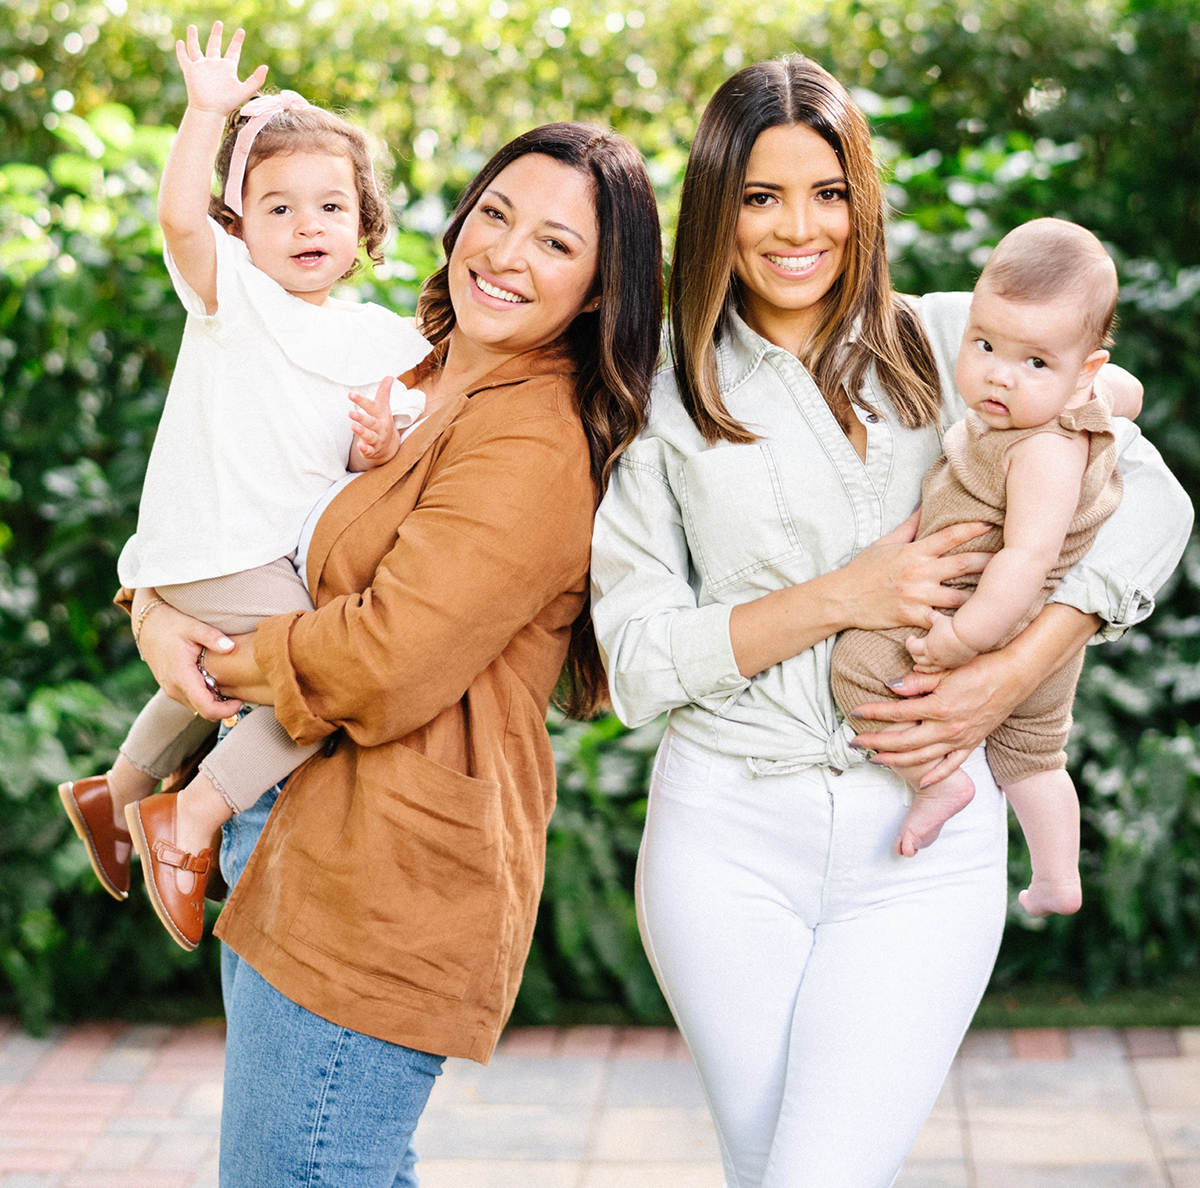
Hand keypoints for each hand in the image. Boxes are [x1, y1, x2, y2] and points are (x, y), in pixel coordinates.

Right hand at [133, 590, 244, 719]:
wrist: (148, 625)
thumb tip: (231, 647)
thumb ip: (212, 637)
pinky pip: (191, 699)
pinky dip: (205, 696)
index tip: (241, 701)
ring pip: (197, 707)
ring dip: (214, 702)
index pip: (206, 708)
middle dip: (223, 708)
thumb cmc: (171, 624)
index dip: (226, 710)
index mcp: (182, 677)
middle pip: (204, 711)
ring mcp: (171, 689)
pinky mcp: (171, 687)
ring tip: (229, 686)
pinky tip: (214, 681)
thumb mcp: (193, 626)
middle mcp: (174, 688)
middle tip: (240, 694)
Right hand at [176, 22, 267, 116]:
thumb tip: (265, 67)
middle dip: (216, 34)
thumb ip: (256, 79)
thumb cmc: (227, 102)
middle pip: (215, 45)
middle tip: (219, 23)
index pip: (233, 51)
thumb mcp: (245, 90)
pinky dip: (181, 50)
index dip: (237, 41)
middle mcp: (214, 65)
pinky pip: (184, 58)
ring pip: (196, 48)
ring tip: (192, 27)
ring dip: (193, 37)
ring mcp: (202, 67)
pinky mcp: (190, 71)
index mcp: (227, 68)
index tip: (241, 31)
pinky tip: (180, 42)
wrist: (210, 110)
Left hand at [348, 376, 400, 468]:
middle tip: (350, 413)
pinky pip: (369, 451)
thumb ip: (384, 392)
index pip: (371, 406)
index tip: (351, 395)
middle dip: (362, 418)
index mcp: (381, 415)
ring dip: (362, 432)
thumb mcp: (384, 408)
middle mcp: (380, 427)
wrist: (391, 446)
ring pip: (370, 436)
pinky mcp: (373, 451)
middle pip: (372, 422)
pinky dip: (365, 449)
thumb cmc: (383, 422)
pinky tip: (360, 446)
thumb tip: (389, 376)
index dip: (361, 401)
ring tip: (353, 426)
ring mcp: (377, 440)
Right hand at [833, 513, 993, 632]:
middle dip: (990, 561)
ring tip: (1006, 595)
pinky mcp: (912, 617)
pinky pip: (941, 623)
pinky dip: (957, 626)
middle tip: (1015, 559)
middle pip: (963, 565)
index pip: (948, 537)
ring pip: (959, 598)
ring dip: (983, 598)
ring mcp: (917, 597)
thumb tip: (926, 505)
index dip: (972, 529)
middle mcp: (918, 573)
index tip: (993, 523)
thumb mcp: (886, 543)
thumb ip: (910, 526)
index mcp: (914, 552)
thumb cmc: (864, 570)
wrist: (842, 598)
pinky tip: (977, 627)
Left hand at [849, 647, 1024, 786]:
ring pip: (922, 757)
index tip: (855, 711)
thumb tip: (889, 686)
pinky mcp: (972, 743)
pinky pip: (951, 765)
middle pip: (904, 741)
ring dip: (896, 760)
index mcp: (938, 707)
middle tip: (854, 742)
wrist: (1015, 675)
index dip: (873, 713)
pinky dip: (935, 775)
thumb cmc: (979, 667)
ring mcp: (960, 739)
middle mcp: (947, 728)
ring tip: (876, 759)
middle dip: (876, 742)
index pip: (896, 713)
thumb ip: (916, 681)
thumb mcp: (945, 670)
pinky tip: (921, 782)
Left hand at [906, 610, 977, 672]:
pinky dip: (935, 668)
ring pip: (928, 668)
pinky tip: (935, 667)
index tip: (911, 638)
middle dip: (914, 654)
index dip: (909, 643)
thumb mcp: (939, 619)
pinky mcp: (953, 664)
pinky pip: (941, 669)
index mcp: (926, 646)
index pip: (912, 648)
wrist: (968, 636)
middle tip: (914, 650)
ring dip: (922, 667)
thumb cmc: (951, 627)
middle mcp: (933, 657)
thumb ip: (931, 617)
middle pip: (918, 659)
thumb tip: (928, 612)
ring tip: (918, 667)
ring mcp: (943, 662)